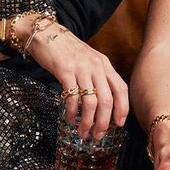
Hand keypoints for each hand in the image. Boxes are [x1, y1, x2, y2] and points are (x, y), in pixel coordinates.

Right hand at [21, 17, 126, 138]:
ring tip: (83, 132)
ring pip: (91, 102)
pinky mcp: (65, 71)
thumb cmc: (68, 50)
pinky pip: (72, 96)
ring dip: (88, 121)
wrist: (46, 33)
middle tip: (98, 135)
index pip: (121, 88)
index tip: (119, 124)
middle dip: (103, 122)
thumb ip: (98, 77)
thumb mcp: (89, 61)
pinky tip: (70, 118)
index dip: (123, 108)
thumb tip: (104, 104)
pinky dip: (72, 111)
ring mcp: (81, 68)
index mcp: (105, 64)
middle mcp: (96, 66)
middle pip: (107, 100)